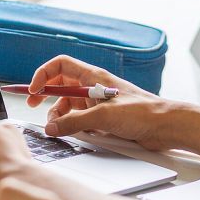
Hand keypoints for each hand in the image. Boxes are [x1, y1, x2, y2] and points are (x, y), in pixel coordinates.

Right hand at [26, 55, 184, 150]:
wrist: (165, 126)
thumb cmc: (143, 112)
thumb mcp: (103, 116)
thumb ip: (74, 122)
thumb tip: (51, 128)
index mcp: (93, 77)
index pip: (60, 66)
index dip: (43, 75)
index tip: (33, 91)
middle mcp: (94, 87)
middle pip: (61, 86)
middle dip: (46, 96)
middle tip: (34, 106)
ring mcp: (99, 102)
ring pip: (69, 106)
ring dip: (60, 116)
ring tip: (59, 128)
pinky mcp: (105, 118)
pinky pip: (81, 120)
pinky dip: (74, 126)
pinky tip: (78, 134)